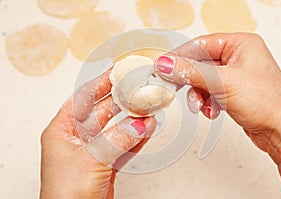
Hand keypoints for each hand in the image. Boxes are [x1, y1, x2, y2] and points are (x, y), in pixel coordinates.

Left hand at [40, 70, 155, 198]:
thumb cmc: (64, 196)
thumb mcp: (90, 160)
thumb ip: (117, 139)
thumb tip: (139, 123)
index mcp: (62, 131)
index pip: (83, 99)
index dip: (100, 84)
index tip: (117, 72)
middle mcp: (77, 138)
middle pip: (102, 111)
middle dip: (121, 99)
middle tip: (138, 87)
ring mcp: (93, 151)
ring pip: (116, 128)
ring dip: (133, 118)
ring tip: (149, 106)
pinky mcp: (106, 164)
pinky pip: (124, 145)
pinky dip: (137, 137)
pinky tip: (148, 128)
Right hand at [155, 33, 280, 197]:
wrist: (280, 131)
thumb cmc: (266, 102)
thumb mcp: (222, 82)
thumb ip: (191, 71)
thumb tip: (166, 63)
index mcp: (240, 44)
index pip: (200, 44)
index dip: (180, 55)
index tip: (163, 66)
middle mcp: (238, 57)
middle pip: (200, 63)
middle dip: (190, 80)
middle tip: (175, 86)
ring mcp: (235, 75)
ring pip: (203, 80)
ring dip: (198, 94)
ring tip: (200, 106)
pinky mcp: (232, 91)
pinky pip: (209, 91)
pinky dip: (206, 102)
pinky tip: (212, 111)